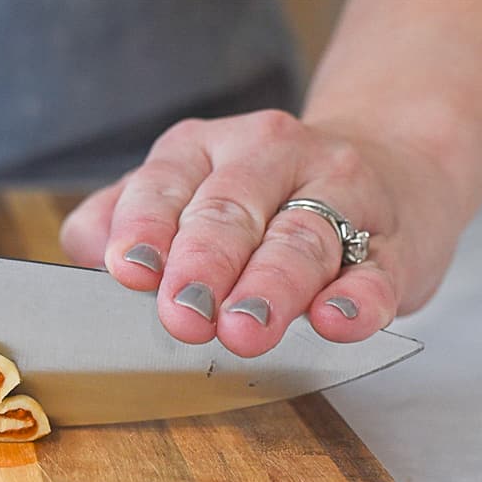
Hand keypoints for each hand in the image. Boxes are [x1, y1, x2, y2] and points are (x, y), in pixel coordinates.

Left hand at [60, 109, 457, 356]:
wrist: (388, 168)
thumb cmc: (257, 200)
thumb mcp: (181, 194)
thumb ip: (122, 219)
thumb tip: (87, 248)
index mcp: (202, 150)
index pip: (165, 186)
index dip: (145, 230)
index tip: (128, 272)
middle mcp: (270, 158)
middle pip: (230, 211)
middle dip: (203, 265)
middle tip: (182, 316)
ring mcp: (339, 195)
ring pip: (301, 239)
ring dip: (271, 287)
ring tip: (245, 331)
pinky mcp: (394, 243)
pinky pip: (378, 271)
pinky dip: (359, 298)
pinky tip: (338, 319)